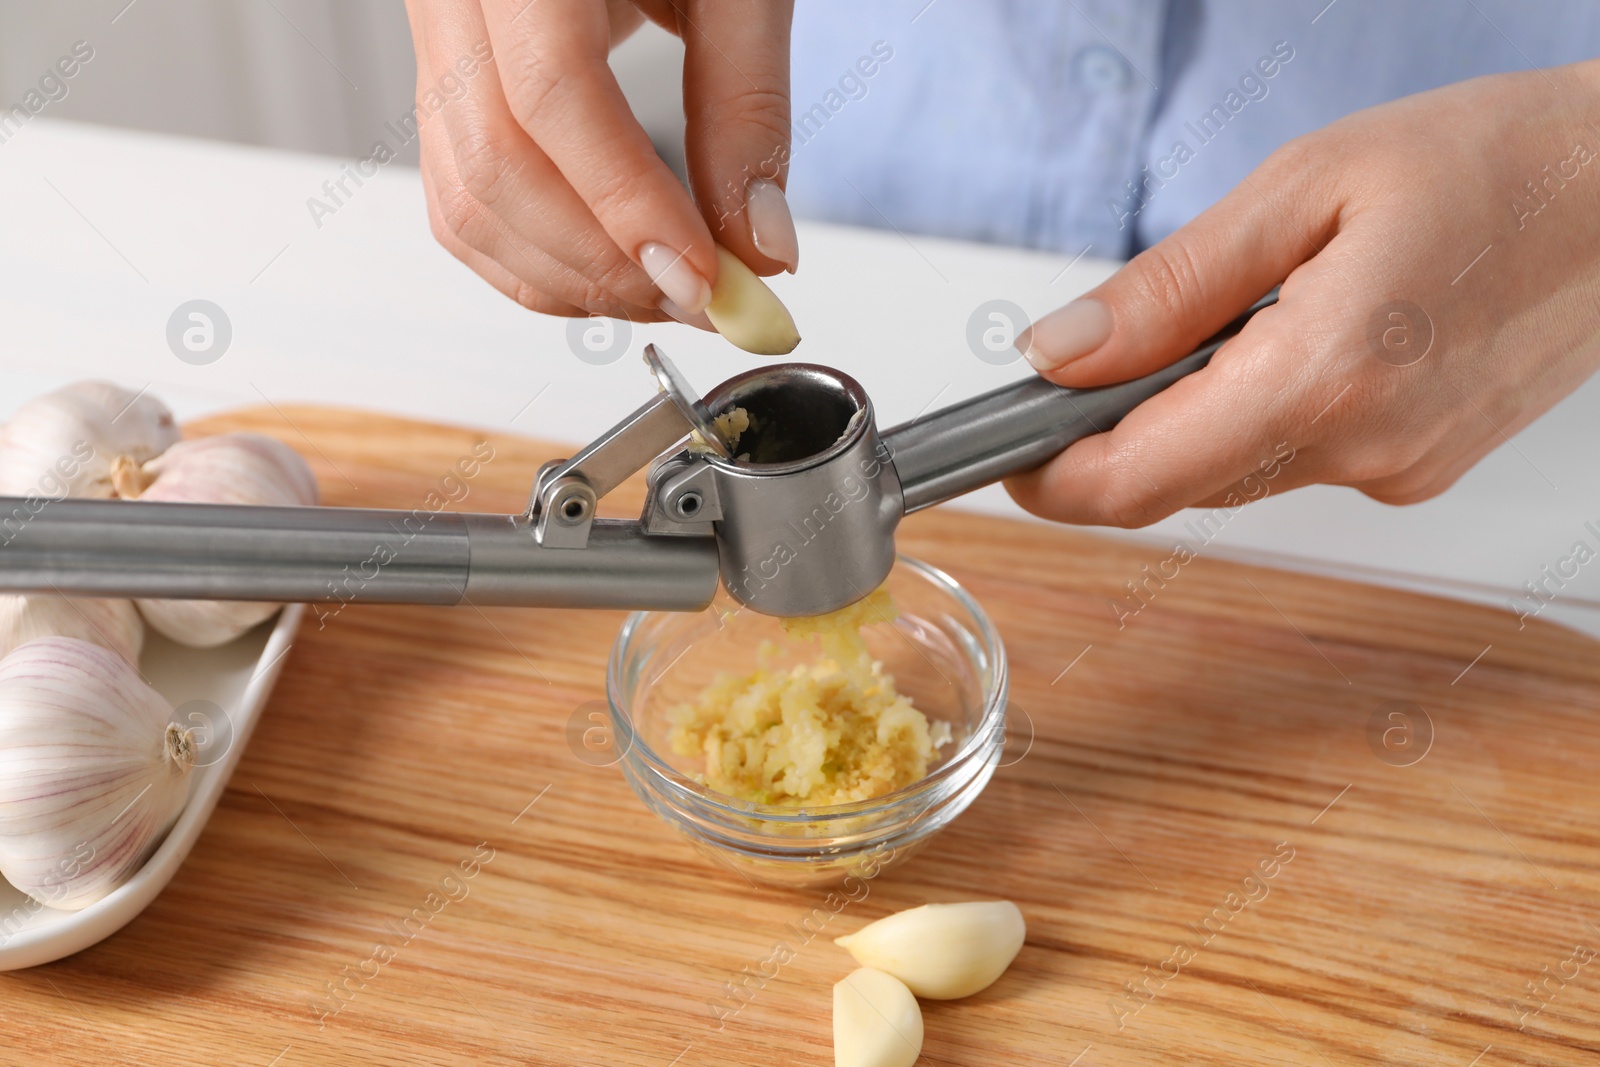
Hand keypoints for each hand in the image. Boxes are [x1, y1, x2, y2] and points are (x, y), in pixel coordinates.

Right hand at [402, 0, 796, 324]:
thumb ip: (747, 106)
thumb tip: (760, 245)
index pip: (552, 95)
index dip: (626, 205)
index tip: (704, 277)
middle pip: (497, 165)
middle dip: (607, 263)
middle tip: (706, 301)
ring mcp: (436, 44)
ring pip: (468, 200)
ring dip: (573, 279)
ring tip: (669, 294)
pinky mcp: (446, 87)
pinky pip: (461, 200)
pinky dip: (533, 263)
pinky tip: (608, 276)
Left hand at [1007, 60, 1599, 526]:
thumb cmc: (1497, 163)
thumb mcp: (1304, 188)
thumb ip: (1170, 287)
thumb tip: (1062, 353)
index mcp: (1323, 381)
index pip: (1137, 481)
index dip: (1052, 479)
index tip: (1006, 453)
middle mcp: (1363, 452)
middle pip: (1176, 484)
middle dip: (1114, 435)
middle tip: (1094, 359)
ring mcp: (1398, 471)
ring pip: (1233, 473)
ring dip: (1191, 417)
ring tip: (1224, 319)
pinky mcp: (1419, 468)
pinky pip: (1295, 459)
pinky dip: (1259, 412)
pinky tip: (1292, 339)